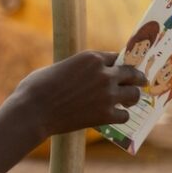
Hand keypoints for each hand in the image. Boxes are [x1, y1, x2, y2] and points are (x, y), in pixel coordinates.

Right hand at [11, 50, 143, 138]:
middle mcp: (104, 73)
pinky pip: (124, 115)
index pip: (116, 57)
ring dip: (132, 96)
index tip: (121, 68)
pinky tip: (115, 116)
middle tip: (139, 81)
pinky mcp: (106, 115)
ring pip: (134, 94)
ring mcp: (107, 95)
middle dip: (136, 77)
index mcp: (90, 58)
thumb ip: (76, 69)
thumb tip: (79, 74)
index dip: (118, 63)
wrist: (32, 112)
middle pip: (132, 73)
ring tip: (128, 100)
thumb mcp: (57, 68)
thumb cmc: (35, 88)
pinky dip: (121, 116)